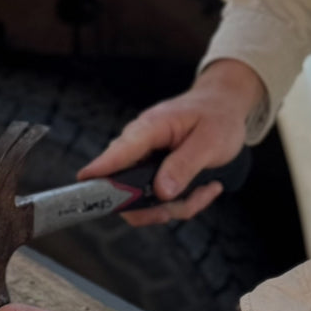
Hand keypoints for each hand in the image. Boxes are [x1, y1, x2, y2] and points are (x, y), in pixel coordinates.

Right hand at [77, 60, 265, 225]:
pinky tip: (205, 187)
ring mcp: (146, 158)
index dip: (100, 171)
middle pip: (124, 185)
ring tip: (206, 190)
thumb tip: (161, 192)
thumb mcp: (210, 142)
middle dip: (155, 206)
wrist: (225, 104)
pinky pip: (159, 198)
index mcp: (150, 128)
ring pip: (144, 199)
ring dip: (176, 205)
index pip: (118, 152)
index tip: (84, 186)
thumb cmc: (218, 116)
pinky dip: (183, 201)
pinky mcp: (154, 170)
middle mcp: (141, 144)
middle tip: (181, 207)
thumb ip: (184, 165)